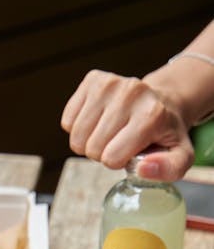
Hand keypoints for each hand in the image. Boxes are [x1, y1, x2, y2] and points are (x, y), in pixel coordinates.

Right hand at [61, 70, 193, 180]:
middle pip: (92, 148)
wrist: (161, 103)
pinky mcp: (93, 80)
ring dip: (89, 142)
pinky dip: (78, 127)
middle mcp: (131, 93)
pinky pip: (68, 120)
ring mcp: (109, 84)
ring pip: (77, 136)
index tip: (131, 151)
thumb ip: (168, 169)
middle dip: (102, 153)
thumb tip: (142, 168)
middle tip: (119, 142)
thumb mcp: (180, 157)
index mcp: (152, 114)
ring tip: (108, 133)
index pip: (111, 158)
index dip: (118, 162)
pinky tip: (97, 121)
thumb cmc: (164, 134)